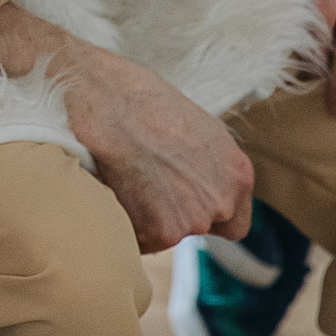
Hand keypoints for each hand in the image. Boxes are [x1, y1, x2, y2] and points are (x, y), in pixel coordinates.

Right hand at [0, 1, 254, 252]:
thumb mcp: (194, 127)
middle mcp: (219, 202)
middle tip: (144, 180)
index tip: (185, 202)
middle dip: (173, 211)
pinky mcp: (154, 233)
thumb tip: (195, 181)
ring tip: (123, 178)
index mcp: (236, 174)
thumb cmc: (138, 98)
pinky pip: (136, 239)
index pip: (233, 223)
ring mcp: (188, 222)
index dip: (207, 214)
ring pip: (163, 234)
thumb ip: (206, 165)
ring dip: (144, 217)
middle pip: (197, 228)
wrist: (99, 97)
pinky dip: (121, 221)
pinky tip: (111, 187)